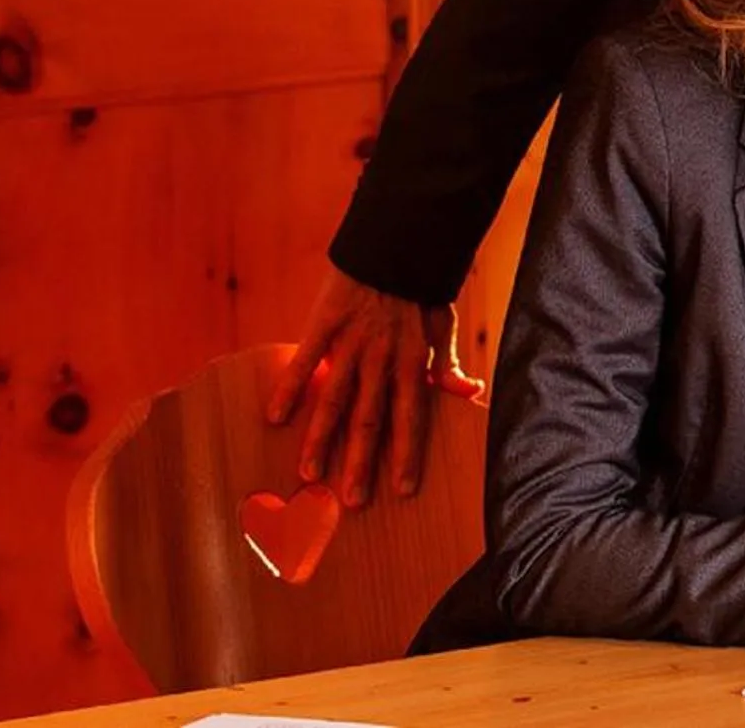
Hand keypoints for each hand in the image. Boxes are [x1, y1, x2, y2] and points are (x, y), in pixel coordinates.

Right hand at [267, 265, 484, 505]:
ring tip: (308, 476)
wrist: (396, 241)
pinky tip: (275, 418)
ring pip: (335, 400)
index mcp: (414, 363)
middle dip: (360, 464)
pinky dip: (290, 389)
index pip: (412, 419)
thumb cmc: (420, 288)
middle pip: (370, 420)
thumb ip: (449, 365)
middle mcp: (383, 360)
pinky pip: (305, 361)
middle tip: (350, 503)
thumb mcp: (444, 326)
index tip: (401, 491)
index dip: (407, 456)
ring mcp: (352, 344)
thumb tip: (470, 393)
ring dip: (321, 440)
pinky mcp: (324, 325)